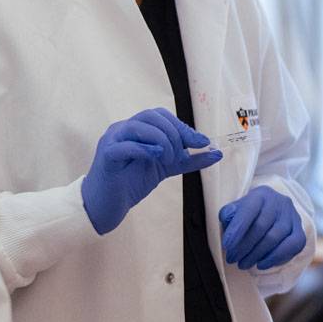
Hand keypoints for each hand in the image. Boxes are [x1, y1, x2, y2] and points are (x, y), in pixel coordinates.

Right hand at [81, 109, 221, 234]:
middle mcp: (123, 129)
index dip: (182, 126)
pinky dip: (145, 149)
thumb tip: (216, 152)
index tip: (202, 143)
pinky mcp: (106, 155)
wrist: (107, 206)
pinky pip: (125, 146)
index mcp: (136, 128)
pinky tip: (157, 156)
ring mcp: (112, 140)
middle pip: (151, 116)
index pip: (161, 115)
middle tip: (179, 155)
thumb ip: (189, 160)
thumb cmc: (132, 182)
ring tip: (168, 159)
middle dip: (174, 133)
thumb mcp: (167, 168)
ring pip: (138, 126)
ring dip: (161, 140)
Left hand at [217, 186, 304, 270]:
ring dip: (256, 255)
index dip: (237, 228)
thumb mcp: (236, 210)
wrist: (271, 212)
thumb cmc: (248, 214)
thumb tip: (229, 223)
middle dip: (244, 246)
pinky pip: (292, 245)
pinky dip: (275, 258)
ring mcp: (292, 216)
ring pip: (275, 238)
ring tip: (243, 264)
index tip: (226, 245)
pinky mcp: (300, 231)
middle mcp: (279, 202)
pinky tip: (261, 264)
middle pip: (261, 226)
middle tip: (232, 259)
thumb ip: (229, 214)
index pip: (248, 209)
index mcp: (260, 194)